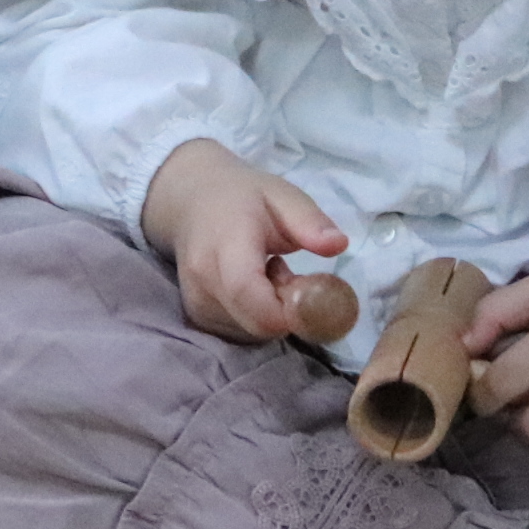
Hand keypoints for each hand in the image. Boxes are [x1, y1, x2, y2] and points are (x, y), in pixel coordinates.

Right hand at [141, 140, 351, 343]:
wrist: (190, 203)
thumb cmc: (243, 199)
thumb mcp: (283, 196)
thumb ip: (310, 221)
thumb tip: (338, 245)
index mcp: (225, 242)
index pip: (246, 290)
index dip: (285, 308)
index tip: (313, 297)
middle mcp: (202, 277)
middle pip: (255, 322)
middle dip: (288, 312)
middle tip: (293, 279)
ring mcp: (195, 300)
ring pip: (251, 331)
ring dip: (273, 315)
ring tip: (270, 278)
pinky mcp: (197, 316)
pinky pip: (239, 332)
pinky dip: (257, 319)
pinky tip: (255, 291)